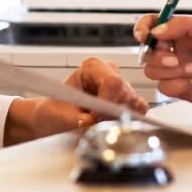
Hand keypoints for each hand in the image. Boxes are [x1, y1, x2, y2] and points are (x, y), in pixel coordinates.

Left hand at [3, 57, 148, 145]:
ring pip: (134, 104)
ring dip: (118, 119)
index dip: (107, 104)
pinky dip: (127, 121)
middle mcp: (110, 73)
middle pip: (125, 94)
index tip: (94, 118)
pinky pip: (138, 112)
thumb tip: (93, 122)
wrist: (53, 118)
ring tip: (97, 123)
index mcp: (93, 66)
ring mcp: (121, 86)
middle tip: (93, 124)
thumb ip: (79, 119)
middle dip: (112, 114)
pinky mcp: (129, 101)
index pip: (112, 83)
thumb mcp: (62, 116)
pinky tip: (109, 125)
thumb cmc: (55, 111)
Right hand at [135, 16, 191, 112]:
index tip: (144, 36)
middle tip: (176, 59)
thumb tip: (157, 31)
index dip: (144, 29)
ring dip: (174, 72)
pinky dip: (180, 85)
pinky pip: (166, 88)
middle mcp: (179, 51)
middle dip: (159, 57)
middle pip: (149, 53)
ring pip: (154, 72)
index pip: (154, 26)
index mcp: (184, 33)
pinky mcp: (184, 90)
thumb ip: (183, 25)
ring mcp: (180, 71)